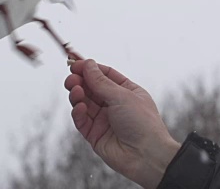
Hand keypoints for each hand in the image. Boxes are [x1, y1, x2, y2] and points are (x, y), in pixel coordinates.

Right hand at [64, 59, 180, 188]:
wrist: (147, 156)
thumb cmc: (143, 124)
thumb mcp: (121, 96)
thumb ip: (100, 81)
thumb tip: (87, 64)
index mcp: (126, 92)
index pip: (104, 75)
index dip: (89, 68)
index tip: (75, 64)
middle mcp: (114, 105)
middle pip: (91, 88)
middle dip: (79, 81)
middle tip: (71, 78)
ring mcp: (103, 120)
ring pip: (83, 102)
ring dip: (77, 94)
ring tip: (75, 90)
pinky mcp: (95, 134)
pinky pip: (81, 120)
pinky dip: (78, 112)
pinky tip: (80, 107)